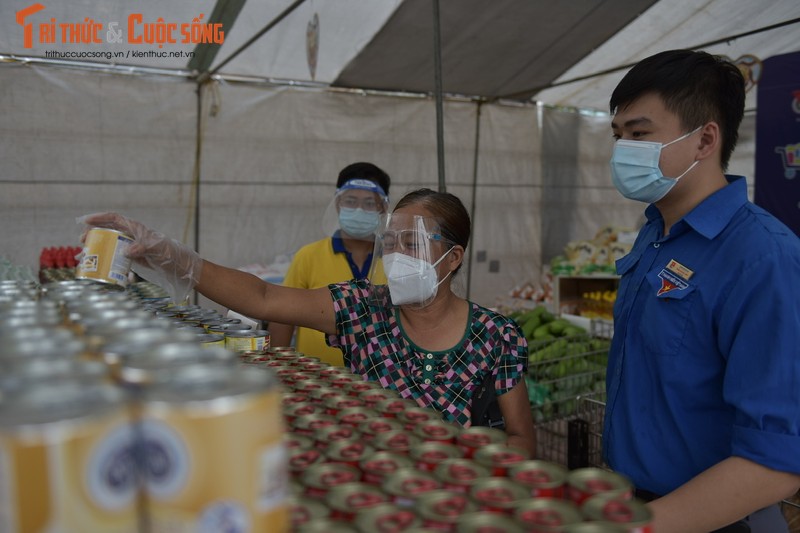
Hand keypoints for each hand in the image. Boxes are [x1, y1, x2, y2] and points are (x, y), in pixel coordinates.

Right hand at [77, 212, 202, 303]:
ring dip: (96, 248)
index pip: (114, 219)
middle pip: (108, 231)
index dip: (99, 218)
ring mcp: (131, 247)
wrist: (180, 266)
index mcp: (136, 229)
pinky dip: (105, 260)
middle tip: (82, 241)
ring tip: (83, 255)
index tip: (84, 221)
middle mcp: (131, 236)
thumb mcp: (156, 249)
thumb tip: (125, 251)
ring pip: (109, 244)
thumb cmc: (170, 253)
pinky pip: (115, 257)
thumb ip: (141, 248)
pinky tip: (97, 267)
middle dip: (93, 234)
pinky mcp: (133, 258)